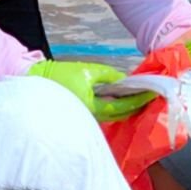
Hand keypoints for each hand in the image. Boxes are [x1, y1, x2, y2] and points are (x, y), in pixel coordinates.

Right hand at [27, 60, 153, 121]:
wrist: (37, 82)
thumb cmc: (61, 76)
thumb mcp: (88, 71)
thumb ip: (108, 76)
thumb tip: (124, 80)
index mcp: (94, 107)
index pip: (123, 106)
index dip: (139, 99)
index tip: (153, 92)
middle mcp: (94, 117)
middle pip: (122, 114)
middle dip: (137, 105)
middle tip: (151, 95)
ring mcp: (89, 118)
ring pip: (115, 116)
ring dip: (128, 107)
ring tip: (141, 96)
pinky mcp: (86, 115)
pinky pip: (106, 113)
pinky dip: (116, 107)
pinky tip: (124, 99)